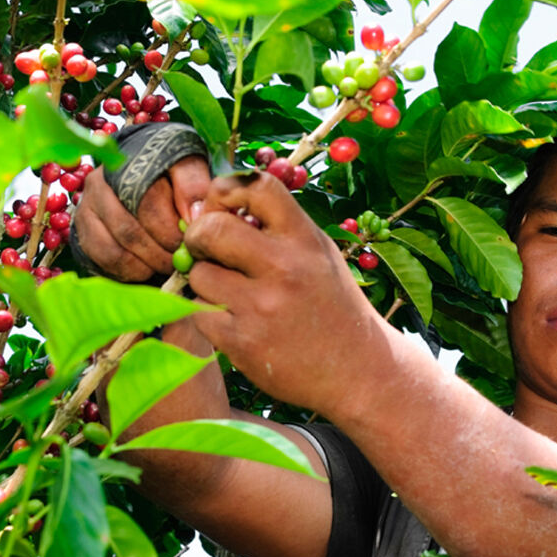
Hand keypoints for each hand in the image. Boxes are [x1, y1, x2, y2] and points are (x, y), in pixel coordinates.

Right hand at [73, 156, 208, 281]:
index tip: (189, 242)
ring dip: (144, 265)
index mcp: (126, 163)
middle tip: (180, 261)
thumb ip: (193, 185)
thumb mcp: (186, 167)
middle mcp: (99, 183)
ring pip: (114, 250)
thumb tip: (194, 215)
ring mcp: (86, 208)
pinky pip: (103, 261)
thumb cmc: (167, 172)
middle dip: (160, 253)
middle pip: (128, 231)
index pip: (146, 203)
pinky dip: (128, 271)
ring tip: (165, 264)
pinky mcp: (81, 231)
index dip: (170, 229)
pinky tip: (146, 267)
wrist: (140, 177)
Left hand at [184, 172, 388, 413]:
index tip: (222, 209)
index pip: (255, 186)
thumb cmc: (330, 304)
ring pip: (198, 274)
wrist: (358, 371)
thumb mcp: (317, 253)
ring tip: (228, 292)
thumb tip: (211, 206)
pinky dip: (206, 314)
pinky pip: (198, 312)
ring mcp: (262, 307)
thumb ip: (274, 228)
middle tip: (205, 249)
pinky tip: (231, 320)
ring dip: (203, 281)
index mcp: (304, 238)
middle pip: (210, 229)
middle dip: (198, 236)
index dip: (225, 191)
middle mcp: (284, 267)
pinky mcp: (242, 342)